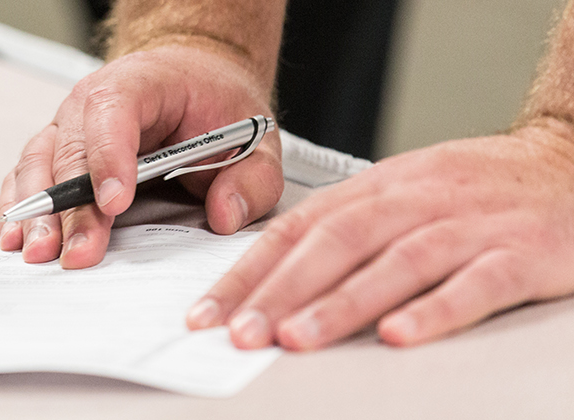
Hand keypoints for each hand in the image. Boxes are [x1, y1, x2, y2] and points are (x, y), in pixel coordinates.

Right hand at [0, 44, 283, 268]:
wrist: (189, 83)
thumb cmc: (210, 105)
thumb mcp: (253, 137)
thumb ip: (252, 178)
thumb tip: (225, 213)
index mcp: (140, 83)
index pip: (113, 111)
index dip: (110, 157)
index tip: (115, 202)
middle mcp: (90, 102)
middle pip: (70, 150)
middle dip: (72, 207)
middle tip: (78, 250)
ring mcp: (67, 127)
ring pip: (39, 164)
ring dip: (37, 212)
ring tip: (40, 250)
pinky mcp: (55, 154)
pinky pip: (26, 178)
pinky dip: (19, 208)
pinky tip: (17, 236)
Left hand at [188, 124, 573, 349]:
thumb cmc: (480, 189)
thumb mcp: (404, 193)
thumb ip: (345, 230)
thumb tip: (270, 278)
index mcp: (380, 185)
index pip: (298, 227)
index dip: (249, 270)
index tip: (209, 311)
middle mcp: (419, 199)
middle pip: (336, 242)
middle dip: (279, 290)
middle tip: (240, 331)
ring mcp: (472, 225)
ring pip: (396, 261)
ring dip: (340, 303)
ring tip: (296, 338)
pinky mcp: (524, 252)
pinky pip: (477, 283)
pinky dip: (435, 310)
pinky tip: (399, 335)